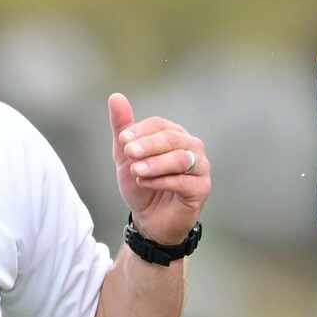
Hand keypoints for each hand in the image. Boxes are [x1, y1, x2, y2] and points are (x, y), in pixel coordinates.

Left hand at [108, 93, 210, 249]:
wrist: (150, 220)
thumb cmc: (143, 186)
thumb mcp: (126, 157)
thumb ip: (122, 128)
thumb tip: (115, 97)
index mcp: (175, 135)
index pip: (159, 125)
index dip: (141, 130)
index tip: (123, 140)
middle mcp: (191, 148)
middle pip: (172, 139)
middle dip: (148, 145)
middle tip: (129, 152)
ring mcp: (200, 168)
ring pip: (181, 159)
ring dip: (155, 163)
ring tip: (136, 170)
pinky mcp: (201, 189)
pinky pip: (184, 182)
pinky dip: (162, 181)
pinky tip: (145, 183)